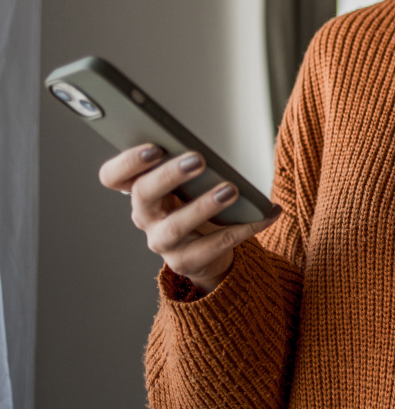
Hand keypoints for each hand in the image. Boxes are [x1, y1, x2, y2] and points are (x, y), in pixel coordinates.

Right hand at [98, 144, 281, 294]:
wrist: (208, 251)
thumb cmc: (196, 204)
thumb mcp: (189, 184)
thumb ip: (188, 166)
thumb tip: (204, 150)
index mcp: (140, 189)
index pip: (113, 176)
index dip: (128, 162)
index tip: (154, 147)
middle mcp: (145, 216)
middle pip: (143, 194)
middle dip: (169, 175)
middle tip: (198, 160)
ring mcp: (162, 242)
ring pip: (175, 226)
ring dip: (204, 206)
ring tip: (231, 190)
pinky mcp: (186, 262)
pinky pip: (215, 244)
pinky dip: (245, 227)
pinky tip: (267, 213)